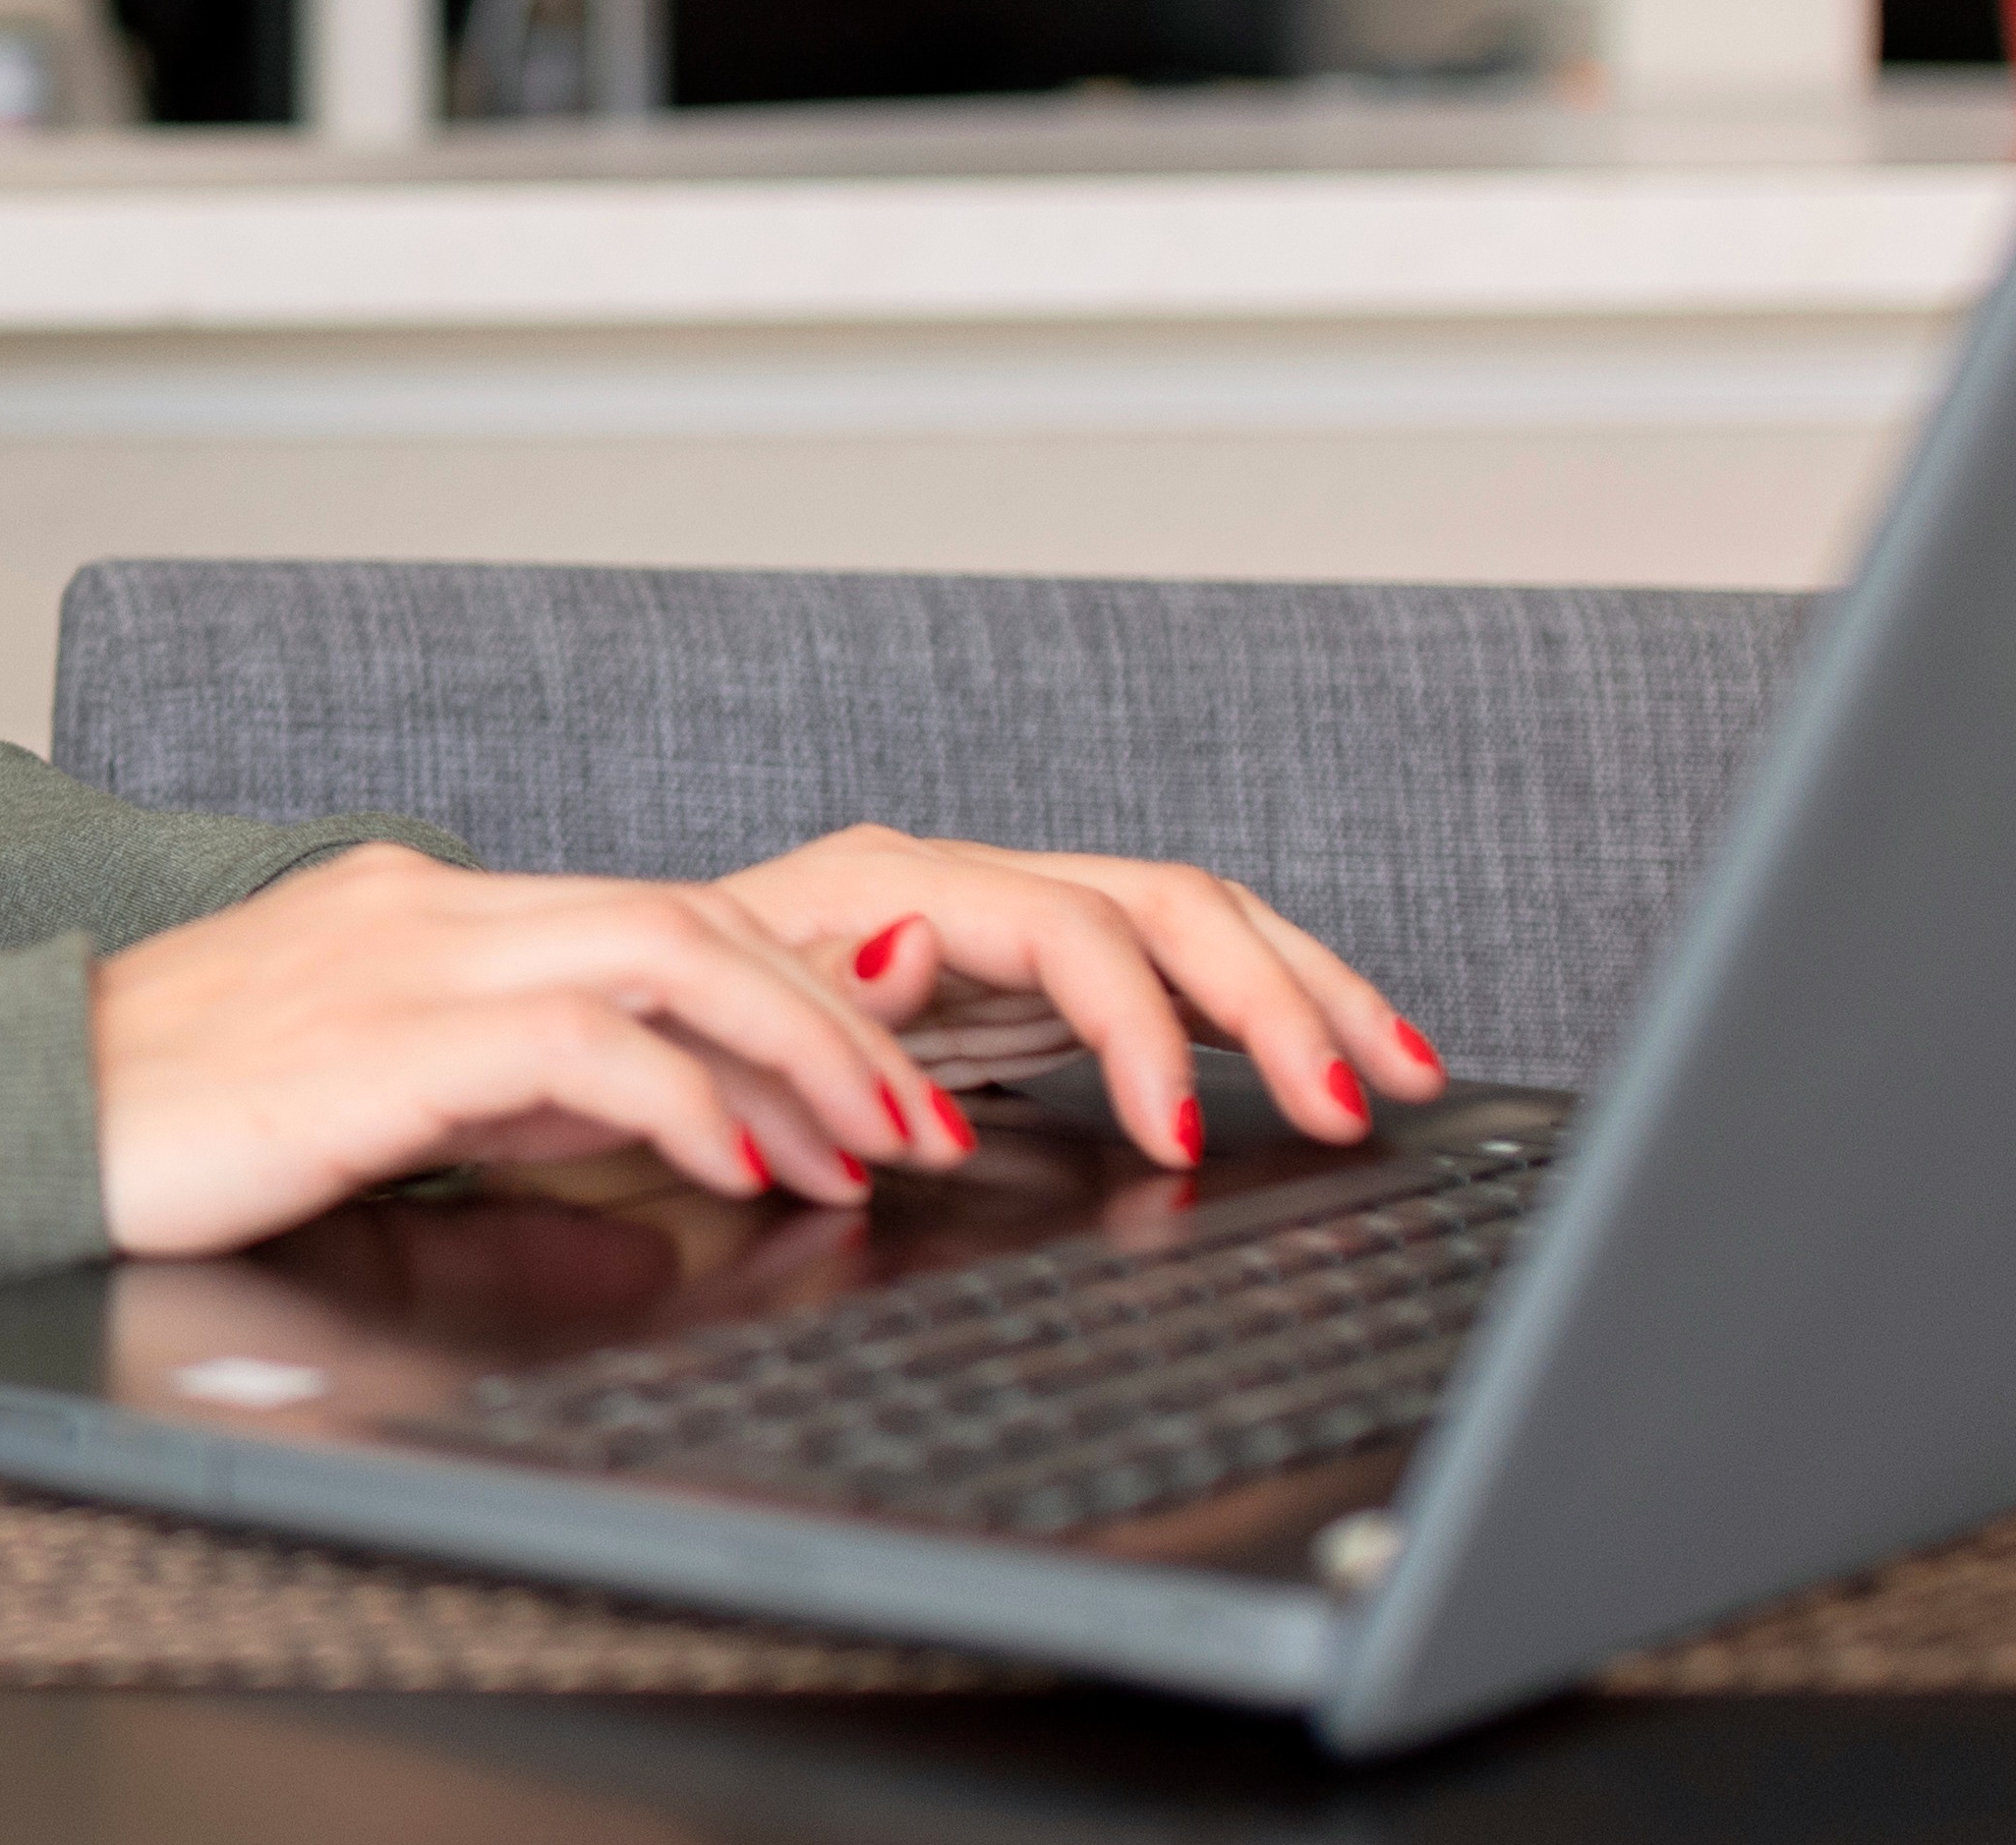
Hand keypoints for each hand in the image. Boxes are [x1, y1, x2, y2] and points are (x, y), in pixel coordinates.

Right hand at [86, 845, 973, 1255]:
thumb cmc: (154, 1124)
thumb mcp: (357, 1093)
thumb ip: (490, 1101)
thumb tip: (642, 1169)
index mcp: (417, 908)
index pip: (650, 919)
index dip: (790, 995)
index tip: (875, 1088)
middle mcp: (424, 907)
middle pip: (691, 918)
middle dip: (837, 1021)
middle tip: (925, 1121)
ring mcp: (401, 959)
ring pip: (667, 954)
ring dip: (803, 1053)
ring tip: (876, 1149)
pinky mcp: (376, 1040)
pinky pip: (579, 1046)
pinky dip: (687, 1103)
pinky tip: (739, 1170)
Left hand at [703, 825, 1440, 1170]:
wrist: (615, 1022)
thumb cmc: (660, 1027)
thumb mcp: (716, 1023)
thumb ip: (811, 998)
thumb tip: (907, 954)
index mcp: (889, 882)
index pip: (1070, 930)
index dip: (1139, 1029)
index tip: (1179, 1133)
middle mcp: (963, 885)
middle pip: (1167, 907)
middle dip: (1280, 999)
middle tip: (1357, 1100)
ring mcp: (1005, 926)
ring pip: (1194, 928)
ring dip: (1304, 996)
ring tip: (1400, 1072)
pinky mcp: (1023, 980)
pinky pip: (1169, 978)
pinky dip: (1252, 1017)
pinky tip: (1320, 1066)